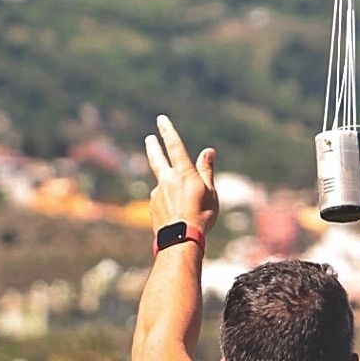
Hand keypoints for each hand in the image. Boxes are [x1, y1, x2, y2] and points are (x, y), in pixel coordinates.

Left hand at [144, 114, 218, 235]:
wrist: (180, 240)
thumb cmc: (201, 215)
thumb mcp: (211, 192)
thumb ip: (206, 170)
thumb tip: (208, 151)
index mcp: (183, 172)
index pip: (174, 146)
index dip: (167, 131)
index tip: (161, 120)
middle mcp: (167, 179)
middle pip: (157, 159)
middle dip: (153, 147)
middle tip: (148, 138)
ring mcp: (157, 193)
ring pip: (162, 185)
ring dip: (168, 189)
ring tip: (183, 206)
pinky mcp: (152, 207)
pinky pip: (160, 200)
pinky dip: (166, 203)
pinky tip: (175, 216)